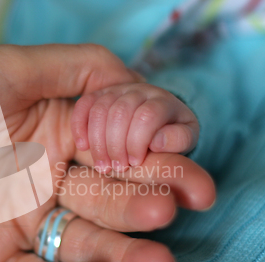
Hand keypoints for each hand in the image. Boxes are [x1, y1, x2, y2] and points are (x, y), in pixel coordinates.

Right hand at [71, 83, 198, 171]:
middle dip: (116, 144)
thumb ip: (178, 139)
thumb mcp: (184, 139)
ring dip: (98, 141)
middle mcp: (140, 90)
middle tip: (117, 168)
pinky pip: (85, 104)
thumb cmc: (171, 134)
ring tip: (102, 165)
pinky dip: (79, 125)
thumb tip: (157, 141)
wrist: (161, 121)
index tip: (135, 163)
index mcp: (164, 101)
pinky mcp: (99, 95)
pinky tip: (82, 145)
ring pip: (100, 109)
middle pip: (120, 112)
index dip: (138, 141)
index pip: (147, 115)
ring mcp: (118, 90)